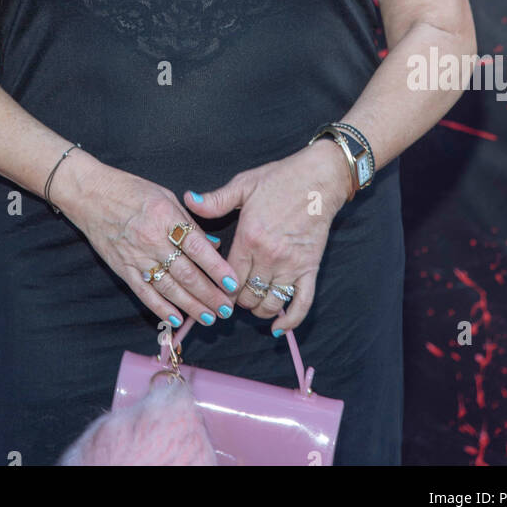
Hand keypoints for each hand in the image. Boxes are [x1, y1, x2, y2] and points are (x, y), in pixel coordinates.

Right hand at [57, 159, 240, 328]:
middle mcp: (152, 239)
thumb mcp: (165, 196)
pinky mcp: (123, 268)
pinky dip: (161, 308)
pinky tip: (177, 318)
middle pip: (186, 273)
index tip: (233, 283)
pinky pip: (145, 292)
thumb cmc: (130, 190)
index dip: (217, 268)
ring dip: (191, 305)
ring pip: (169, 287)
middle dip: (210, 294)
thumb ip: (189, 221)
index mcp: (166, 216)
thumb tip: (213, 243)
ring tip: (210, 318)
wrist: (91, 194)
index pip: (197, 247)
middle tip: (227, 309)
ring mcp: (136, 256)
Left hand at [182, 139, 352, 333]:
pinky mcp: (310, 269)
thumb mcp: (243, 184)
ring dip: (258, 310)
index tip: (214, 290)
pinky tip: (277, 328)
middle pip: (246, 295)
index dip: (219, 288)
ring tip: (252, 303)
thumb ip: (215, 199)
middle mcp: (269, 256)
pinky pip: (301, 303)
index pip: (227, 278)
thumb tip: (188, 200)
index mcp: (249, 237)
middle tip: (233, 296)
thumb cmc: (279, 179)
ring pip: (269, 304)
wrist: (318, 179)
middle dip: (236, 301)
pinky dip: (290, 321)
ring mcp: (291, 265)